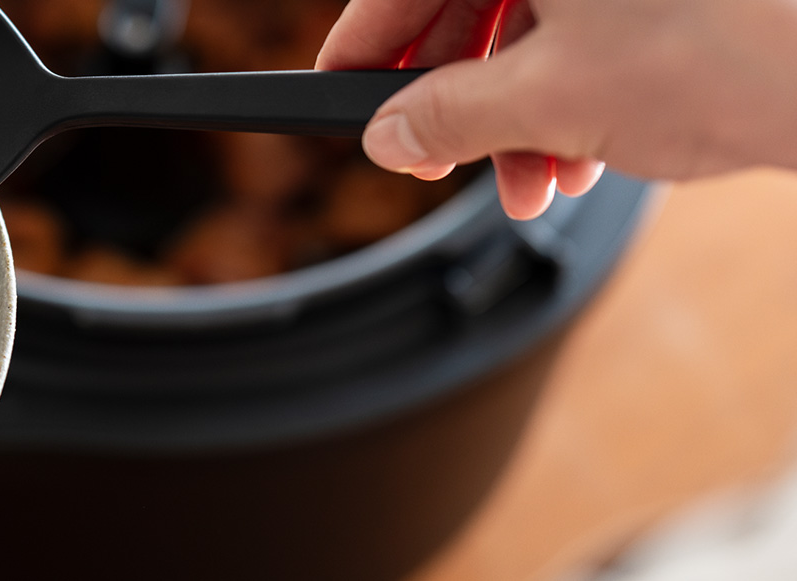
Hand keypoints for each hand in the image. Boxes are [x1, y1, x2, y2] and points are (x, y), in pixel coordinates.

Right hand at [318, 0, 796, 218]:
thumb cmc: (713, 57)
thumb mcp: (544, 101)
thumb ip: (446, 115)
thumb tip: (389, 133)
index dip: (364, 42)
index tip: (337, 90)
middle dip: (454, 95)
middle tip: (429, 157)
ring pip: (536, 22)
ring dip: (516, 112)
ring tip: (528, 183)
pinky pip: (593, 24)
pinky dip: (574, 92)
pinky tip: (579, 155)